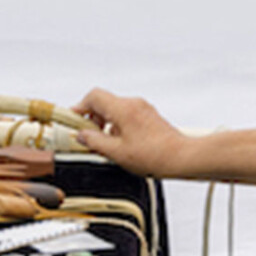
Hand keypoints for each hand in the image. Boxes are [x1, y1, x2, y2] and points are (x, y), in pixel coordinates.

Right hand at [72, 88, 191, 176]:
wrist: (182, 158)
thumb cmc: (156, 155)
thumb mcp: (117, 152)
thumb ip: (94, 142)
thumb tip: (81, 136)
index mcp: (122, 109)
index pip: (93, 97)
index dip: (79, 108)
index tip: (73, 120)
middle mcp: (133, 104)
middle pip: (103, 102)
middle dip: (92, 118)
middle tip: (87, 135)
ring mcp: (142, 109)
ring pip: (115, 110)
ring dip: (105, 124)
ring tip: (105, 143)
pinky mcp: (149, 117)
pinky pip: (126, 116)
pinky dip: (118, 126)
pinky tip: (120, 144)